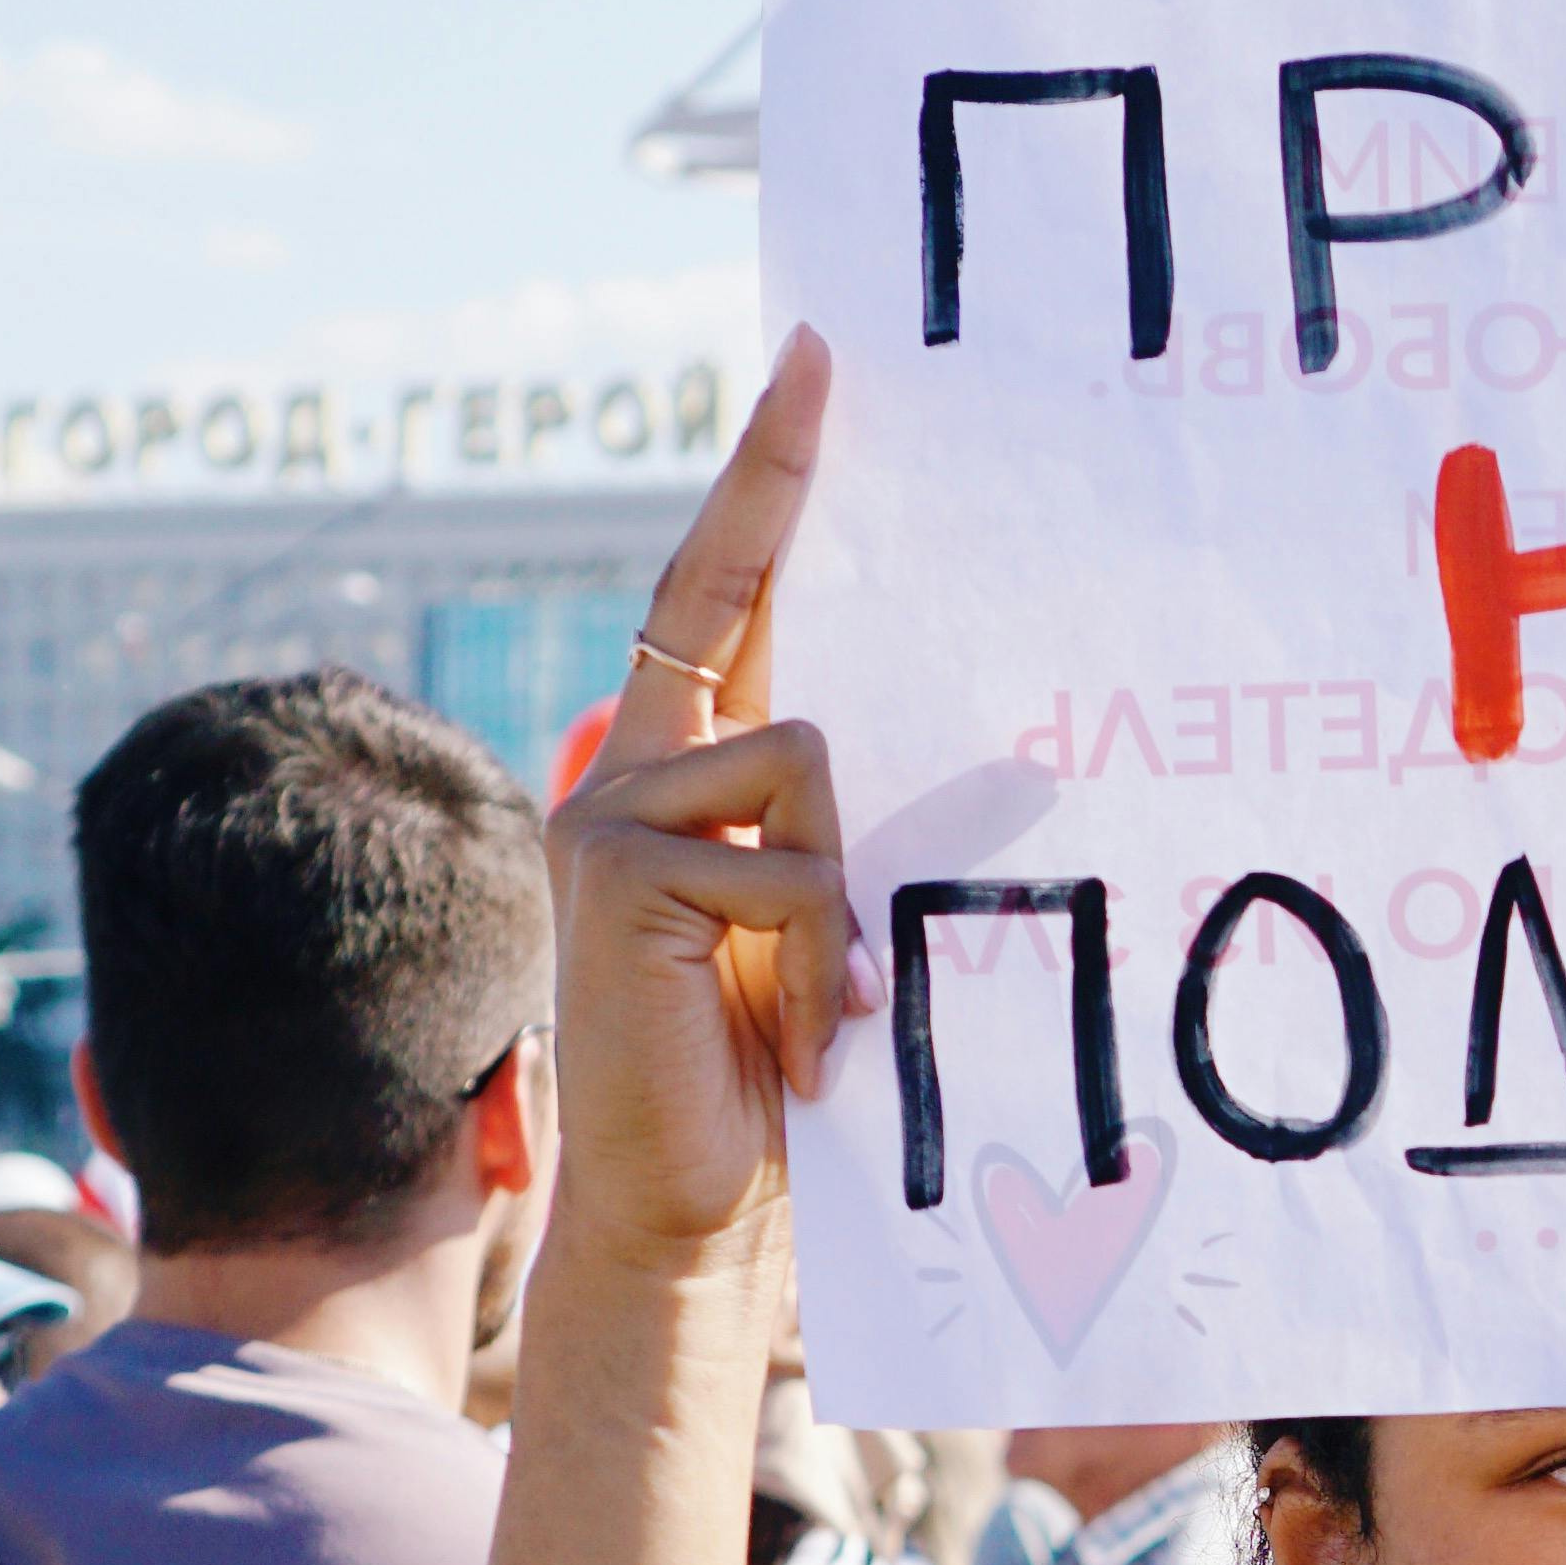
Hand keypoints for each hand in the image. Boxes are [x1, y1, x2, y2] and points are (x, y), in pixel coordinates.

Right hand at [546, 330, 860, 1287]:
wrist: (694, 1210)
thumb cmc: (782, 1078)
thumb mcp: (828, 929)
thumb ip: (845, 832)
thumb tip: (950, 747)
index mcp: (691, 773)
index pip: (722, 594)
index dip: (763, 480)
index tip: (813, 360)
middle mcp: (636, 770)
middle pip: (725, 600)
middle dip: (778, 480)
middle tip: (828, 353)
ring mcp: (615, 814)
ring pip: (808, 755)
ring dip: (848, 894)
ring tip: (827, 1001)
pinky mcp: (621, 871)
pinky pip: (790, 861)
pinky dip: (824, 958)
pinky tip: (801, 1041)